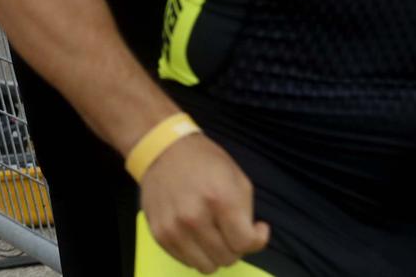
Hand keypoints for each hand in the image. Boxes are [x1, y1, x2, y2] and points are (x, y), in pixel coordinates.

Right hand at [139, 133, 269, 272]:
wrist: (164, 149)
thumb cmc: (206, 162)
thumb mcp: (239, 179)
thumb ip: (248, 215)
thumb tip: (250, 240)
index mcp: (219, 200)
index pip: (245, 244)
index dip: (256, 239)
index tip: (255, 228)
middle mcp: (194, 217)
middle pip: (227, 258)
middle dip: (234, 246)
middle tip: (230, 229)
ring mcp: (173, 228)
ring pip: (206, 267)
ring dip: (214, 254)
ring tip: (212, 234)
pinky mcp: (159, 233)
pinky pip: (185, 261)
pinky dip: (195, 252)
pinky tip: (195, 233)